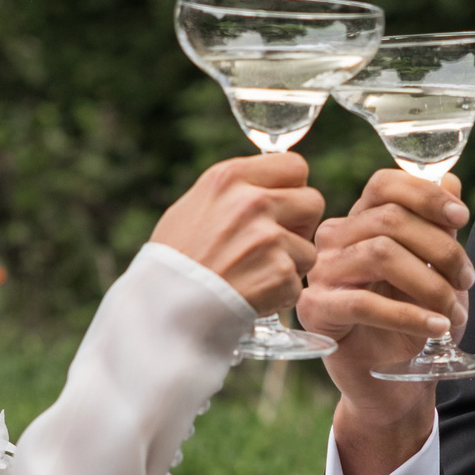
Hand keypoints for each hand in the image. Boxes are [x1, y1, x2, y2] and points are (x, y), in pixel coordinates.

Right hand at [150, 154, 323, 314]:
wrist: (162, 308)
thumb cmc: (173, 261)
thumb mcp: (192, 207)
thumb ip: (234, 193)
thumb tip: (268, 187)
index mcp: (229, 178)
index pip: (295, 166)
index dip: (292, 189)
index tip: (282, 206)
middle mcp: (252, 201)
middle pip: (312, 202)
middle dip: (300, 225)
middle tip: (275, 245)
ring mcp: (268, 238)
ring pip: (307, 249)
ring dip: (289, 266)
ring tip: (254, 276)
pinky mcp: (278, 273)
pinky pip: (297, 285)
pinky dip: (279, 296)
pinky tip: (252, 297)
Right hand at [296, 169, 473, 474]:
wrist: (394, 385)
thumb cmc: (414, 324)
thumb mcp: (436, 271)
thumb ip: (439, 226)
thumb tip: (451, 180)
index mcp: (360, 221)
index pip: (384, 184)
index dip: (425, 194)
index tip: (461, 216)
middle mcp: (334, 240)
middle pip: (388, 219)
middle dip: (440, 248)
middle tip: (467, 279)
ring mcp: (321, 274)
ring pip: (379, 254)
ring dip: (429, 283)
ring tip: (453, 311)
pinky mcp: (316, 311)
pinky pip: (364, 303)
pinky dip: (409, 315)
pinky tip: (437, 328)